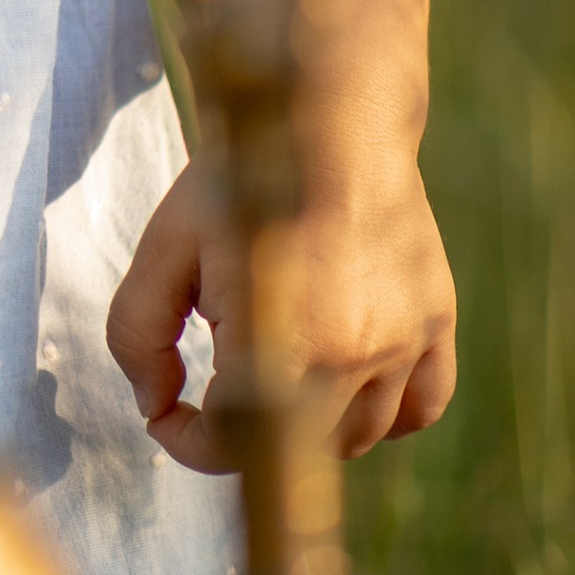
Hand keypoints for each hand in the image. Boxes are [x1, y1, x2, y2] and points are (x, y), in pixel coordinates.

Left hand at [105, 155, 457, 471]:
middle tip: (215, 395)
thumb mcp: (163, 251)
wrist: (325, 121)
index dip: (186, 442)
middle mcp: (352, 360)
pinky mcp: (437, 321)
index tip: (167, 416)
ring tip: (279, 379)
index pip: (231, 447)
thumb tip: (155, 404)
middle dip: (242, 437)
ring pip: (360, 438)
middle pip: (295, 454)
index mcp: (279, 349)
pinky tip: (348, 384)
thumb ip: (137, 337)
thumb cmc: (240, 183)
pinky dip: (386, 414)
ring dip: (310, 429)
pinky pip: (422, 405)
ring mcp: (403, 344)